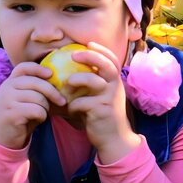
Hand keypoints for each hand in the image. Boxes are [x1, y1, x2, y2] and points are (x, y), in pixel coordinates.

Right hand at [0, 61, 66, 148]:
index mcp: (10, 82)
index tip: (51, 74)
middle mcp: (6, 88)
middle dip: (53, 92)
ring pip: (38, 98)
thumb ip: (35, 88)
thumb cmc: (20, 115)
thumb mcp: (25, 98)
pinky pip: (37, 110)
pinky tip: (38, 119)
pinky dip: (42, 116)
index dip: (38, 68)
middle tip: (62, 101)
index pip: (23, 67)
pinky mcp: (12, 113)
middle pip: (36, 83)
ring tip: (42, 113)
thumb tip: (58, 79)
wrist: (3, 136)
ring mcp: (7, 100)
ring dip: (46, 107)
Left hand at [63, 41, 140, 163]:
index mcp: (115, 81)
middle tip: (73, 55)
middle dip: (90, 56)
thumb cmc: (102, 115)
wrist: (113, 138)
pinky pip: (81, 102)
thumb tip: (71, 71)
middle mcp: (115, 87)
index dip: (101, 49)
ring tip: (67, 85)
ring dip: (76, 80)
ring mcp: (109, 98)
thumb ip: (92, 84)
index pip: (112, 59)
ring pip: (93, 81)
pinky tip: (69, 111)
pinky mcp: (101, 110)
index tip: (88, 43)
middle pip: (106, 64)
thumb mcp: (100, 97)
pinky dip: (72, 105)